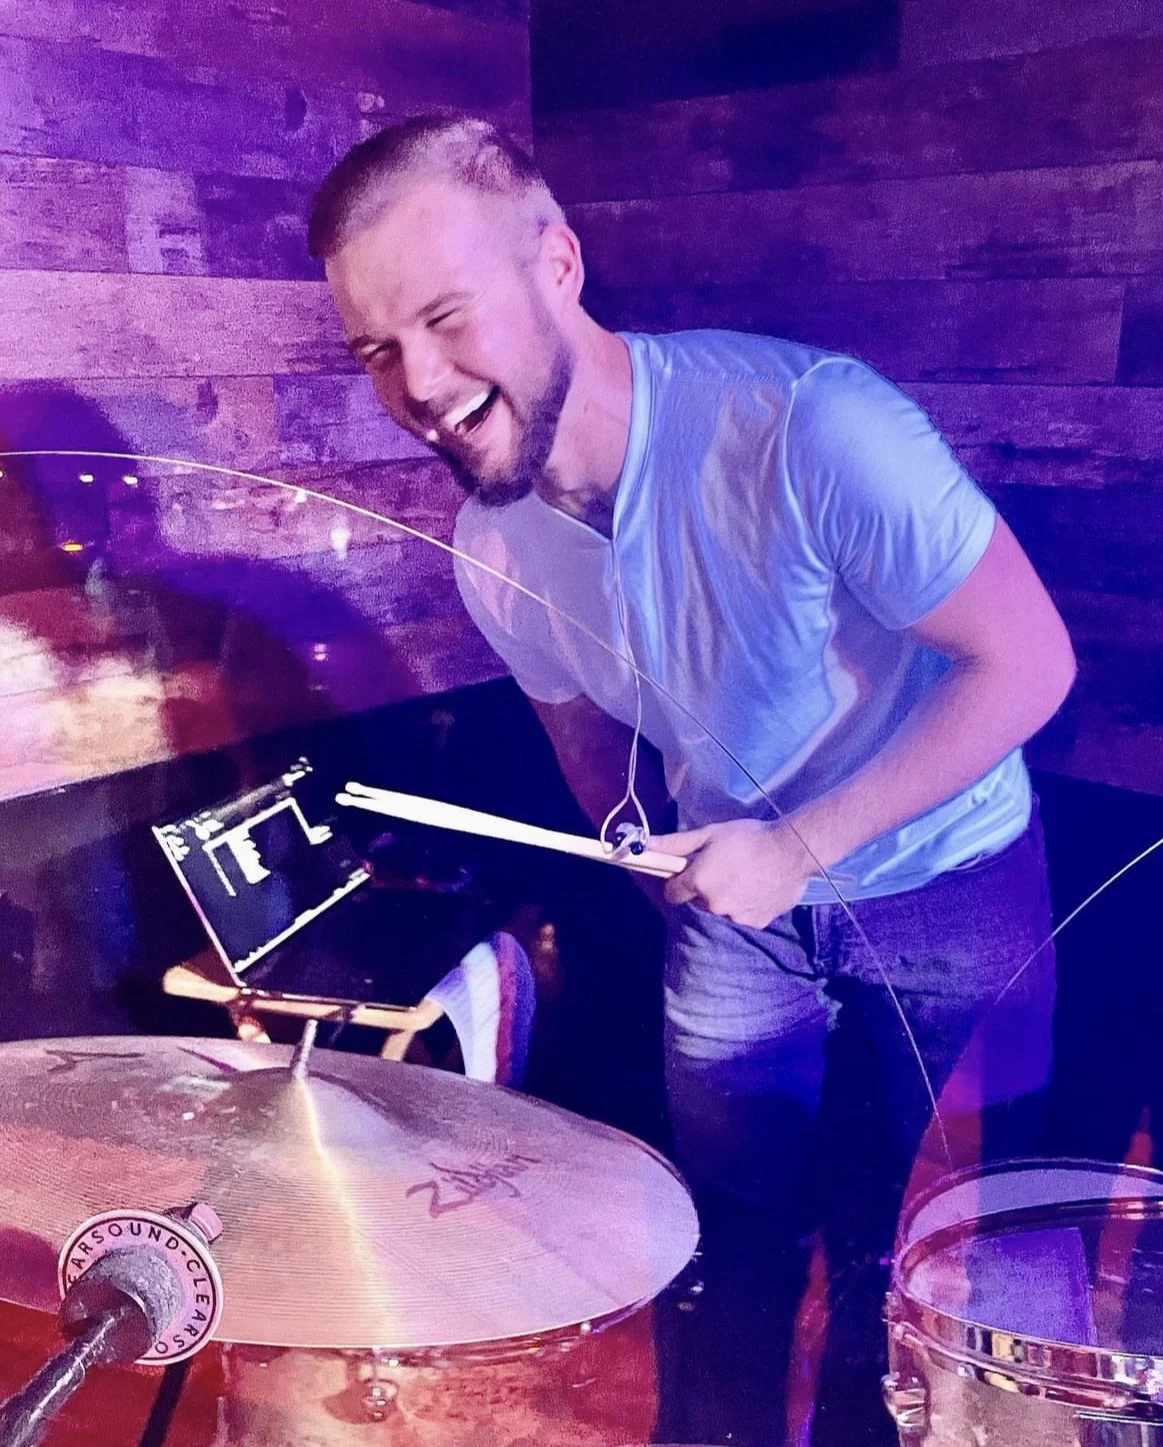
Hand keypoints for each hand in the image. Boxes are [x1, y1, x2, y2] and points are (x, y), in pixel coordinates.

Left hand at [651, 817, 820, 927]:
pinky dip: (745, 907)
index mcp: (698, 882)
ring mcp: (735, 917)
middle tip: (722, 871)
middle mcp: (712, 905)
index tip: (688, 874)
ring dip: (725, 899)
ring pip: (720, 911)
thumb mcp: (709, 834)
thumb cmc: (749, 838)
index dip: (678, 883)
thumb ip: (675, 844)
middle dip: (703, 890)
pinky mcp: (755, 923)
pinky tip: (757, 888)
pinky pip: (741, 917)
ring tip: (743, 879)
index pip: (672, 893)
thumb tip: (645, 845)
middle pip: (697, 903)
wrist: (793, 850)